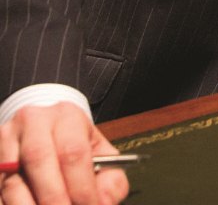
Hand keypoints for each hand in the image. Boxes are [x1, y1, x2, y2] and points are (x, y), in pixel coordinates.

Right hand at [0, 102, 128, 204]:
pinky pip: (0, 192)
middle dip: (54, 199)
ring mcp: (7, 142)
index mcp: (66, 116)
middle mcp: (33, 123)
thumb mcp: (99, 153)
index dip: (82, 188)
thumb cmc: (74, 145)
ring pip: (12, 182)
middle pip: (40, 161)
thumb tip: (105, 202)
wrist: (43, 130)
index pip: (73, 152)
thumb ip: (110, 178)